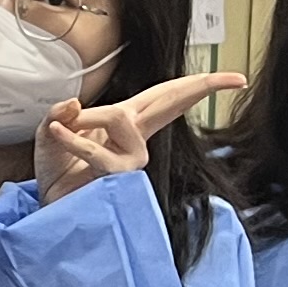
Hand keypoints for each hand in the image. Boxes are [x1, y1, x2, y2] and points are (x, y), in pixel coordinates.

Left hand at [35, 73, 242, 204]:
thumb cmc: (58, 170)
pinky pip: (97, 150)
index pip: (165, 97)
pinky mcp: (120, 176)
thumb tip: (75, 102)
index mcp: (127, 121)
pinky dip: (72, 141)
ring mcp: (132, 157)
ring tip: (61, 129)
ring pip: (119, 116)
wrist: (53, 206)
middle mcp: (136, 137)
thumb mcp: (51, 132)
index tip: (236, 80)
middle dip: (201, 87)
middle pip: (171, 102)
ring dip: (86, 119)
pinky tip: (58, 134)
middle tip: (235, 80)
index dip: (197, 85)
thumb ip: (60, 113)